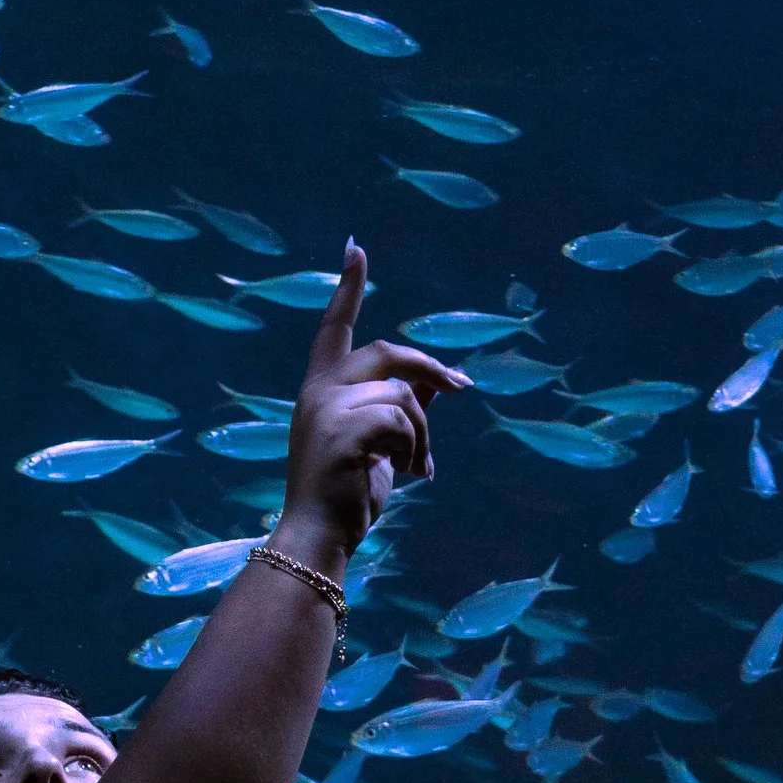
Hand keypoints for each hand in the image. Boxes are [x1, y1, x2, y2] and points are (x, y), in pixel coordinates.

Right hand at [277, 241, 468, 568]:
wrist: (320, 533)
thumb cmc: (347, 492)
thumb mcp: (378, 442)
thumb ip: (402, 407)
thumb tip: (440, 384)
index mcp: (321, 388)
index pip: (335, 327)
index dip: (348, 288)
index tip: (355, 248)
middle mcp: (319, 391)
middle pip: (389, 353)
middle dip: (431, 370)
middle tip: (462, 389)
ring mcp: (328, 407)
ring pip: (405, 394)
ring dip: (423, 434)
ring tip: (414, 468)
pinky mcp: (343, 428)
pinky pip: (403, 419)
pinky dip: (415, 447)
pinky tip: (406, 473)